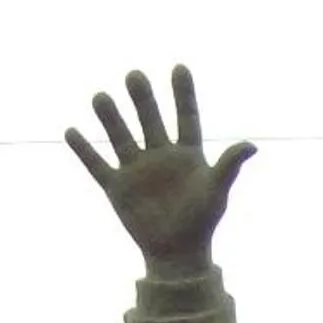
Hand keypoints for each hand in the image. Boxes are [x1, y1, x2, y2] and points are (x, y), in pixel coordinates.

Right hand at [66, 65, 255, 277]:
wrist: (177, 254)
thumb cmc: (202, 222)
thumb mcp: (217, 192)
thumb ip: (229, 166)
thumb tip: (252, 145)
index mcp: (187, 153)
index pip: (185, 117)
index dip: (183, 94)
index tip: (179, 68)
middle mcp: (159, 155)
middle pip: (149, 119)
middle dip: (142, 99)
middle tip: (135, 76)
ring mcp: (136, 170)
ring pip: (121, 136)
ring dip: (110, 117)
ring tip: (101, 97)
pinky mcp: (116, 188)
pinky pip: (97, 165)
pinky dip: (84, 150)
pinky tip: (71, 131)